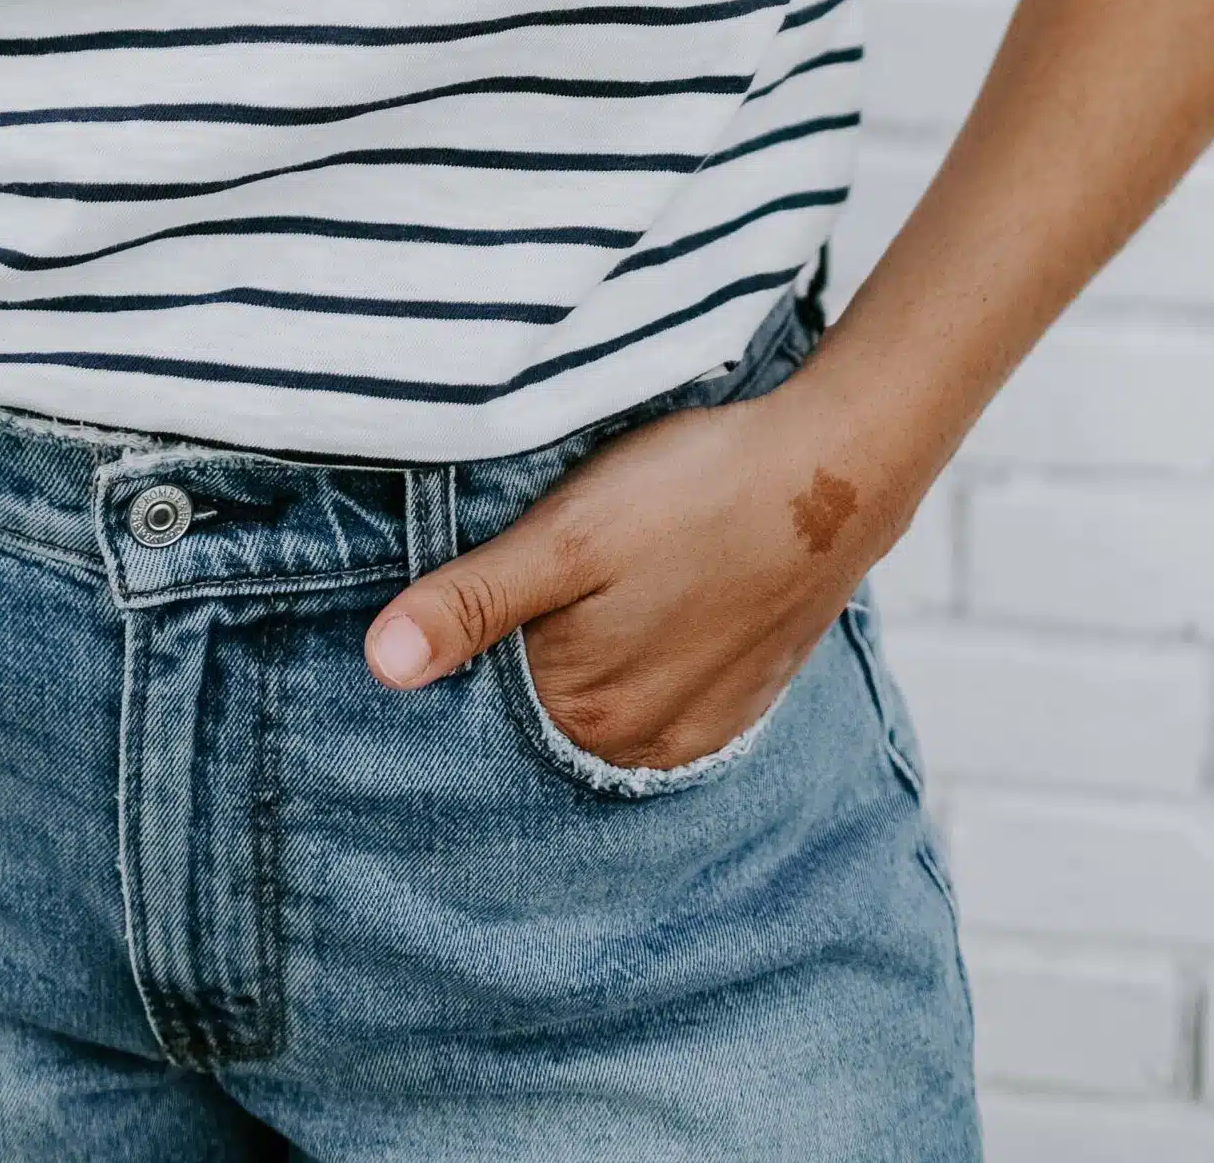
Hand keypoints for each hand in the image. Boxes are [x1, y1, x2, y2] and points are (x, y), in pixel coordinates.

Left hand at [365, 348, 926, 770]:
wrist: (833, 468)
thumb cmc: (694, 490)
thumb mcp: (568, 534)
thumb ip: (472, 602)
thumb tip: (380, 666)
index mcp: (585, 712)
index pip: (482, 696)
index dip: (469, 633)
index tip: (487, 574)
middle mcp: (638, 745)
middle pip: (542, 701)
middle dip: (526, 645)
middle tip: (557, 563)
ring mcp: (694, 728)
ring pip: (602, 697)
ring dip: (588, 650)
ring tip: (606, 577)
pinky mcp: (737, 701)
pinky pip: (659, 696)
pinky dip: (643, 655)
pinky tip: (651, 600)